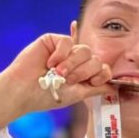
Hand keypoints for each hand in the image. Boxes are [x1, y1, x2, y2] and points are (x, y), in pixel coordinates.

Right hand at [0, 25, 114, 135]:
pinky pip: (67, 41)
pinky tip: (50, 63)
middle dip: (83, 72)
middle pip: (95, 59)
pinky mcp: (54, 41)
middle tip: (67, 80)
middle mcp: (76, 62)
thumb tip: (113, 87)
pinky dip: (60, 54)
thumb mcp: (76, 95)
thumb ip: (95, 88)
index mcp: (82, 75)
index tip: (91, 82)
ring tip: (57, 73)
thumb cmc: (47, 96)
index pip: (102, 68)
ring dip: (71, 64)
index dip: (101, 74)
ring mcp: (66, 51)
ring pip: (83, 50)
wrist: (24, 91)